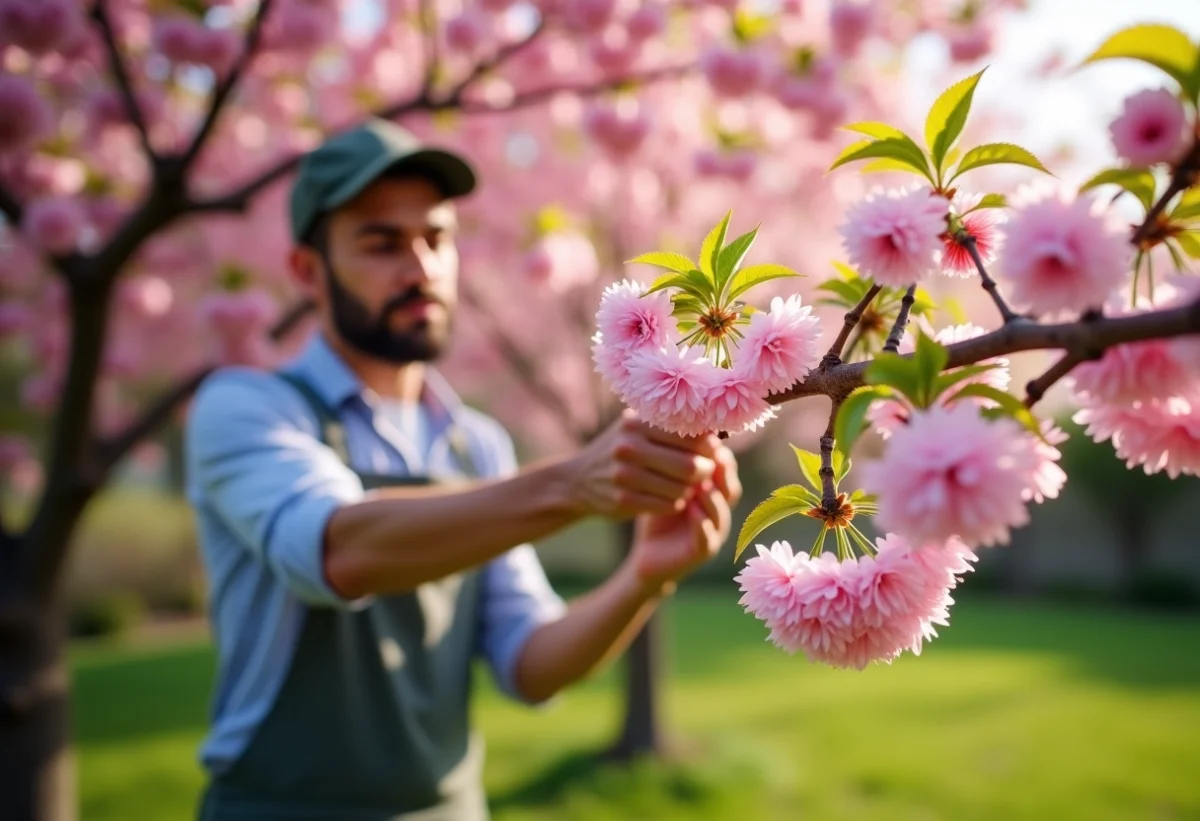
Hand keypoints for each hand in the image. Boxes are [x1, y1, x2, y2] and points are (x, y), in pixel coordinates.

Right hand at [566, 410, 722, 518]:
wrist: (577, 480)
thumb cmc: (621, 449)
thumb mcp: (636, 428)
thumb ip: (669, 425)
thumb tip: (716, 427)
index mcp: (637, 424)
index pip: (691, 436)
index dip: (709, 447)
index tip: (712, 452)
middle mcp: (629, 447)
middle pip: (690, 465)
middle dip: (705, 472)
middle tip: (704, 473)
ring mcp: (624, 475)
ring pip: (681, 489)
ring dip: (689, 490)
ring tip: (686, 486)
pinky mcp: (623, 500)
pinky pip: (667, 505)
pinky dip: (675, 503)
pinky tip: (671, 498)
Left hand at [627, 443, 741, 594]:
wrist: (647, 554)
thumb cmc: (657, 511)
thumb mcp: (662, 482)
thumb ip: (669, 458)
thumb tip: (668, 418)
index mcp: (712, 489)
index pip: (723, 467)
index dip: (717, 451)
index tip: (706, 434)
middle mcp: (719, 509)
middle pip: (730, 486)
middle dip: (723, 470)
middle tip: (713, 454)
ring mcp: (714, 531)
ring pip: (721, 511)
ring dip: (712, 496)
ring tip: (701, 483)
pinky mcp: (703, 551)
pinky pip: (708, 537)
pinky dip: (702, 523)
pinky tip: (691, 509)